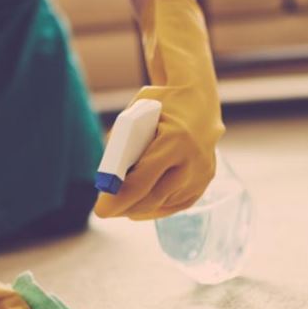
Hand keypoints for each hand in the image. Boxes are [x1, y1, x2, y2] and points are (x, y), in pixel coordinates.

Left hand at [94, 0, 224, 219]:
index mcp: (175, 141)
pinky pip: (178, 203)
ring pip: (165, 204)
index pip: (143, 181)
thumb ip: (122, 146)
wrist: (199, 97)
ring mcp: (203, 172)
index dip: (119, 199)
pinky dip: (158, 207)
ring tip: (121, 206)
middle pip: (154, 198)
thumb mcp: (135, 115)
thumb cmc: (161, 104)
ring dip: (140, 208)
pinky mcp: (206, 179)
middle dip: (126, 207)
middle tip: (106, 211)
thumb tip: (109, 181)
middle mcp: (193, 160)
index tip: (101, 210)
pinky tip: (141, 207)